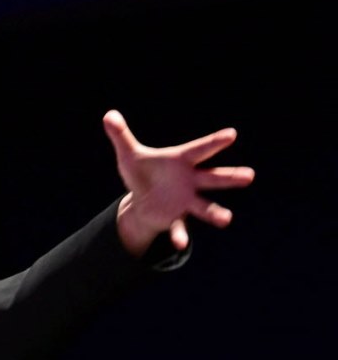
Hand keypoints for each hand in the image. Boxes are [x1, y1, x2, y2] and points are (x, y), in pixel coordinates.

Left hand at [103, 109, 255, 255]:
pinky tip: (180, 244)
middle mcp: (189, 181)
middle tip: (249, 175)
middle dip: (230, 176)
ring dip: (215, 212)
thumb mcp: (128, 153)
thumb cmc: (141, 172)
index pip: (200, 149)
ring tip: (227, 219)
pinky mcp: (175, 217)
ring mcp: (185, 201)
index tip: (232, 133)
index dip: (215, 141)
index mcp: (180, 161)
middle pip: (212, 178)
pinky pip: (179, 227)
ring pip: (204, 206)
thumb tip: (108, 115)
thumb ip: (120, 135)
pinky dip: (180, 235)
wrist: (141, 200)